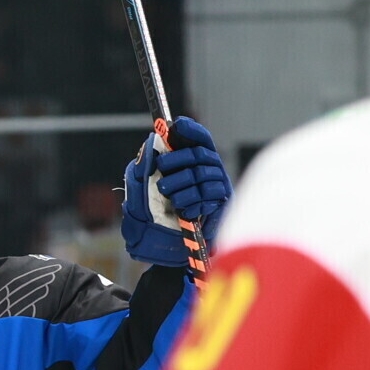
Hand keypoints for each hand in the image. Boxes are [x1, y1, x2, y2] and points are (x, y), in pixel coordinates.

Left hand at [119, 115, 229, 271]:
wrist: (171, 244)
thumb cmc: (159, 212)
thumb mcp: (148, 188)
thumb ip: (148, 168)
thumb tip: (149, 144)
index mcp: (198, 162)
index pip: (201, 139)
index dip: (192, 130)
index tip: (177, 124)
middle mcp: (212, 171)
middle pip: (199, 156)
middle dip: (178, 159)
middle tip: (162, 166)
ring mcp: (218, 187)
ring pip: (201, 176)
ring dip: (181, 183)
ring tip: (167, 192)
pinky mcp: (222, 205)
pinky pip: (207, 198)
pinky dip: (191, 202)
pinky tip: (182, 209)